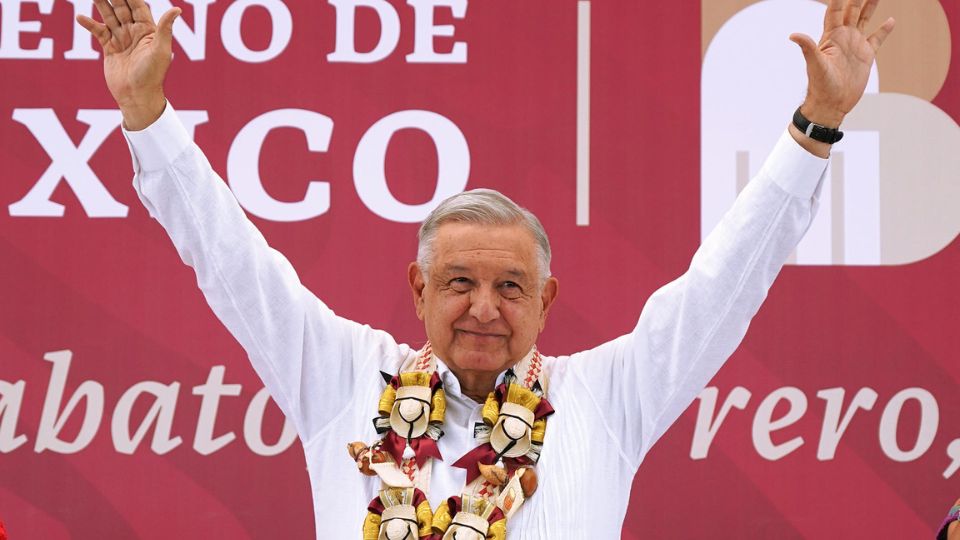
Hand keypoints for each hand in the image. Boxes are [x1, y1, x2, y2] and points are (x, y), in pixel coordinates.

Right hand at [77, 0, 181, 129]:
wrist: (137, 96)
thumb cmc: (152, 75)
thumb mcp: (160, 50)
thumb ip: (165, 29)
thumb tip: (177, 9)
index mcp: (147, 31)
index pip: (137, 6)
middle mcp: (134, 33)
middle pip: (122, 8)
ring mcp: (121, 40)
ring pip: (109, 16)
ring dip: (101, 4)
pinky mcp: (110, 49)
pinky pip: (98, 32)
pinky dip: (90, 25)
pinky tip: (80, 17)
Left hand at [790, 0, 894, 127]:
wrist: (831, 104)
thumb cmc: (820, 86)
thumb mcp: (815, 65)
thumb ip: (807, 48)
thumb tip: (793, 35)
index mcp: (832, 36)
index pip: (835, 10)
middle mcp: (843, 37)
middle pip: (851, 10)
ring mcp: (855, 45)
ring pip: (864, 19)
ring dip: (870, 6)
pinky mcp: (866, 55)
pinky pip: (876, 38)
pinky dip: (884, 30)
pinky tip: (890, 20)